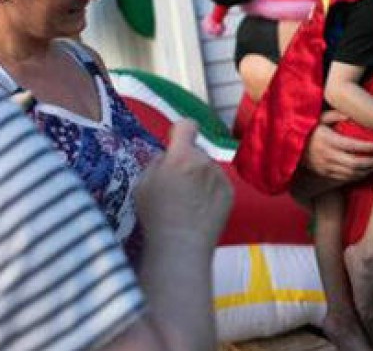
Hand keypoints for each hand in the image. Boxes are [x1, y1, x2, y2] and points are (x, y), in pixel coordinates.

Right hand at [136, 119, 231, 247]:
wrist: (182, 245)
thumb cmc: (156, 216)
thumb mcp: (142, 184)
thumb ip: (156, 162)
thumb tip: (167, 155)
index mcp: (181, 156)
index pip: (187, 126)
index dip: (180, 131)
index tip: (176, 141)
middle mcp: (204, 162)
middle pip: (196, 152)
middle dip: (187, 163)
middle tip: (177, 186)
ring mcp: (220, 177)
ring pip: (208, 169)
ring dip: (200, 178)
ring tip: (188, 204)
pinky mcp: (230, 192)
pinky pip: (218, 183)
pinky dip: (211, 191)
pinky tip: (200, 210)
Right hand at [301, 113, 372, 181]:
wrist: (290, 149)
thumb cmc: (307, 131)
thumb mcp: (318, 119)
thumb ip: (334, 115)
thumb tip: (351, 114)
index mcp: (327, 141)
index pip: (352, 146)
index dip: (367, 147)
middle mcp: (327, 156)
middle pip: (355, 163)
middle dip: (372, 162)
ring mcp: (326, 167)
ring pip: (351, 173)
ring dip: (367, 170)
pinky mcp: (325, 174)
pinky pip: (345, 179)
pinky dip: (358, 176)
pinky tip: (366, 171)